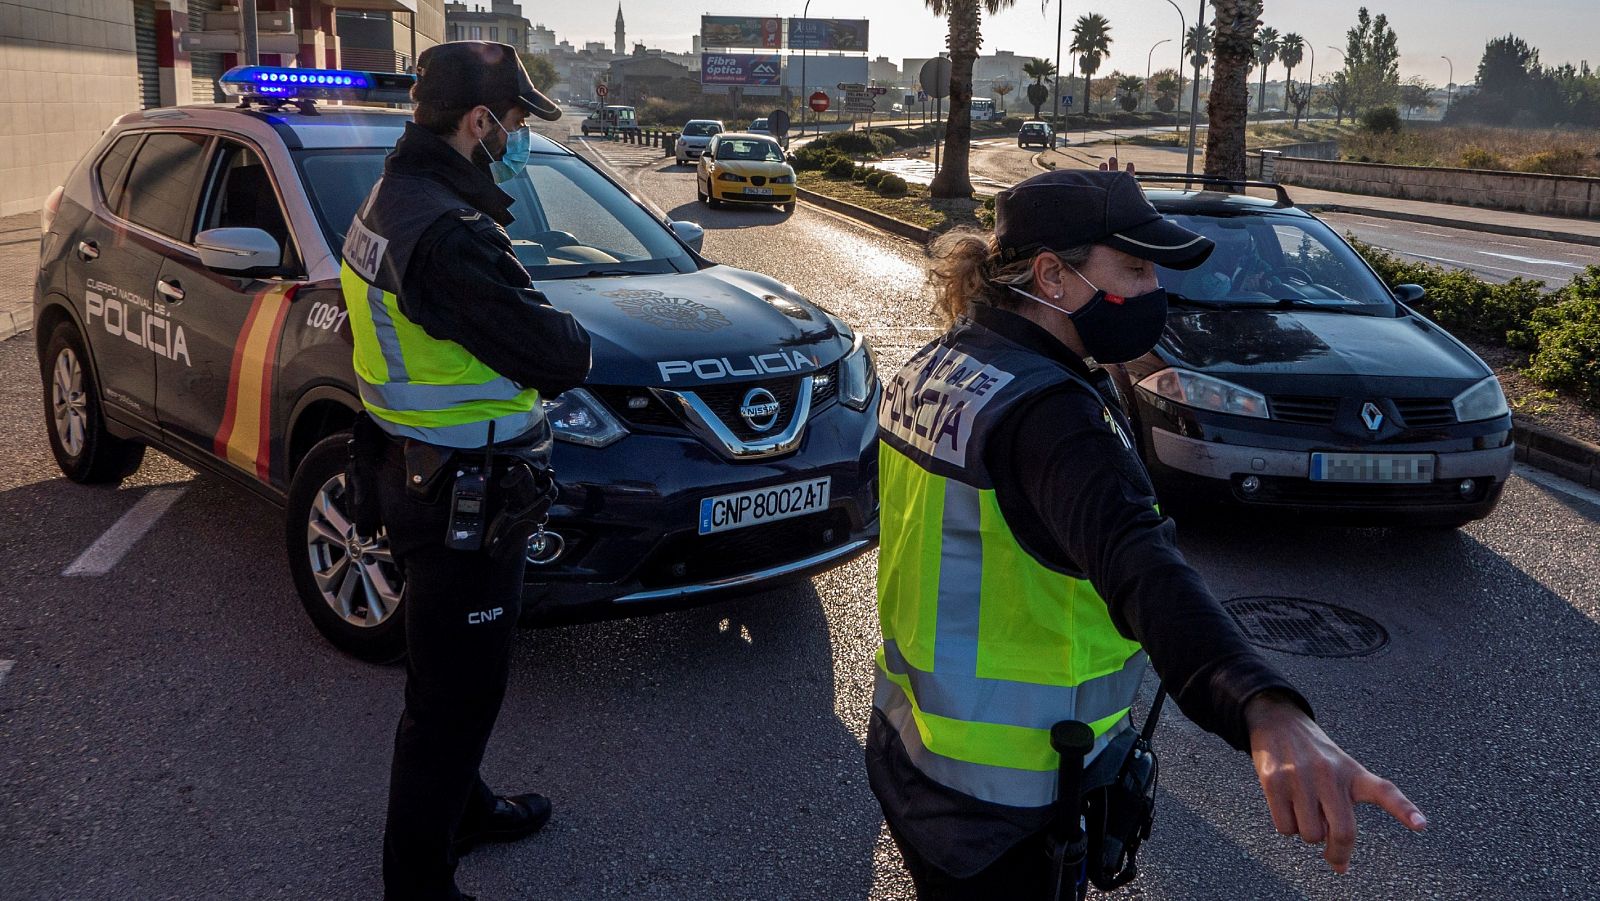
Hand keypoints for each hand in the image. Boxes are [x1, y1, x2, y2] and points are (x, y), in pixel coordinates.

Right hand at [1245, 691, 1426, 873]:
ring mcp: (1301, 776)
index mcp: (1353, 772)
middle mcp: (1330, 773)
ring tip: (1302, 810)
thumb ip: (1342, 812)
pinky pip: (1285, 827)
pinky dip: (1286, 827)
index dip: (1403, 809)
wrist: (1278, 722)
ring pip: (1310, 834)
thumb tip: (1338, 864)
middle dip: (1338, 853)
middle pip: (1342, 831)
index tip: (1422, 825)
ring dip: (1307, 833)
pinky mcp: (1274, 781)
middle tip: (1335, 860)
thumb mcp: (1338, 773)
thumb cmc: (1314, 757)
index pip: (1384, 791)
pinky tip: (1285, 806)